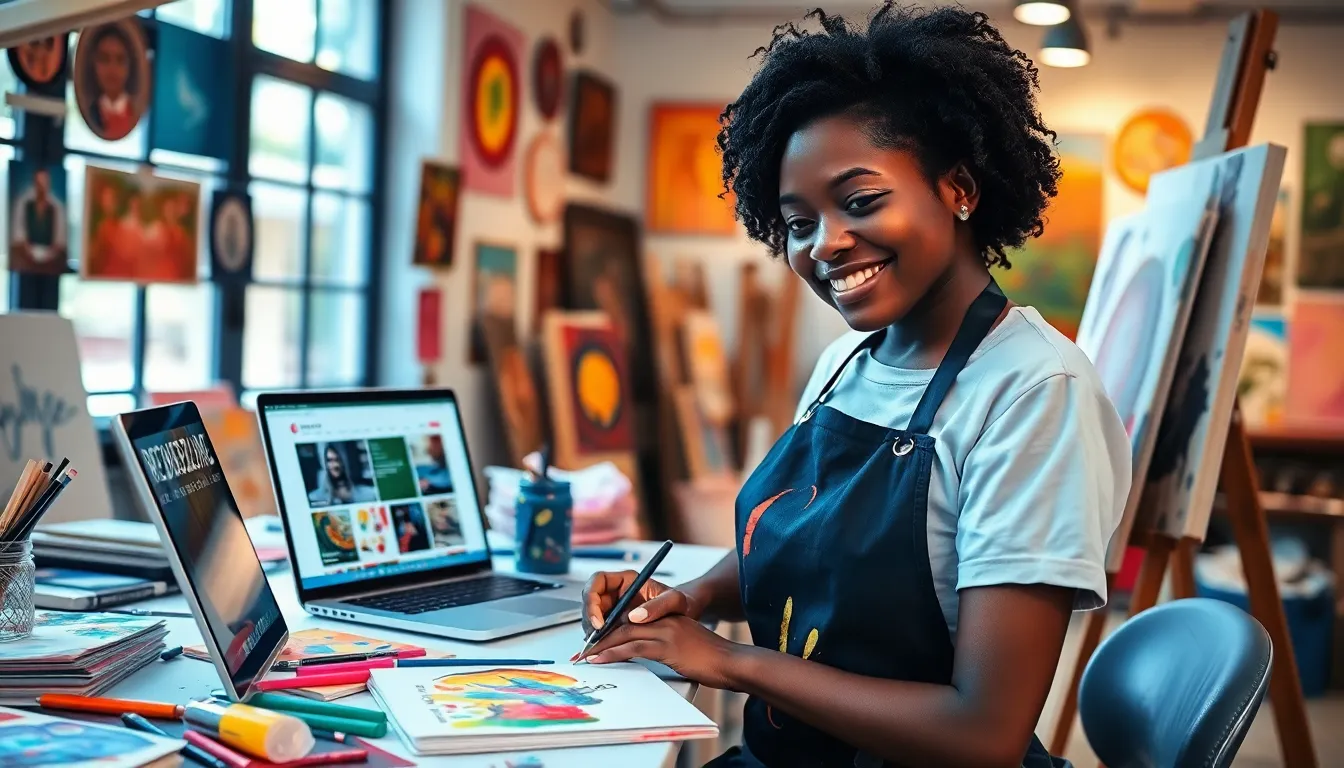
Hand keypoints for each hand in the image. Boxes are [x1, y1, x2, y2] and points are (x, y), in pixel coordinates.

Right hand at [579, 570, 704, 636]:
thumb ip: (658, 606)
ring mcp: (614, 607)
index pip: (598, 580)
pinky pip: (600, 630)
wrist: (685, 616)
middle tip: (596, 638)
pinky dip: (599, 641)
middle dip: (589, 620)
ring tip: (601, 647)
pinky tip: (605, 651)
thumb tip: (635, 617)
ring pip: (591, 617)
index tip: (599, 620)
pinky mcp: (615, 623)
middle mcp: (617, 591)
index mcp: (627, 579)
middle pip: (589, 600)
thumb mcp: (675, 601)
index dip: (591, 598)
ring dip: (592, 632)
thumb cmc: (681, 603)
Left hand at [583, 614, 745, 690]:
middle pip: (624, 624)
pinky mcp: (668, 646)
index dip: (611, 630)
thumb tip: (645, 656)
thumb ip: (666, 646)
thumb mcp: (686, 647)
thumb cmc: (713, 659)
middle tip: (582, 650)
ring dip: (602, 646)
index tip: (595, 641)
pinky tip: (601, 659)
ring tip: (586, 656)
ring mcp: (666, 632)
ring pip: (624, 634)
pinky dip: (613, 654)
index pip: (632, 620)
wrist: (732, 662)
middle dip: (600, 638)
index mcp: (668, 618)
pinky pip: (633, 647)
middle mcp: (664, 620)